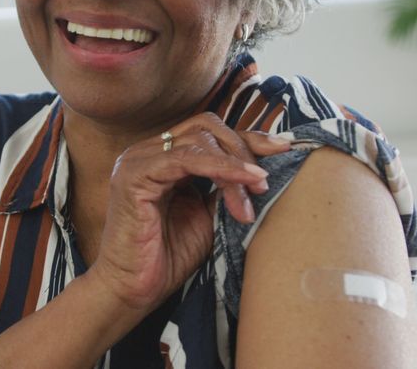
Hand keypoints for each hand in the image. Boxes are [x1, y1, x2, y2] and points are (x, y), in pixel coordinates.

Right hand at [88, 112, 290, 311]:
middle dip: (244, 148)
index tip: (282, 148)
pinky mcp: (135, 174)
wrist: (134, 290)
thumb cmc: (168, 257)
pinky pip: (186, 158)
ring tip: (256, 191)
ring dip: (236, 165)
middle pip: (207, 127)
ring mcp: (138, 159)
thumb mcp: (209, 215)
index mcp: (162, 157)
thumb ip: (226, 188)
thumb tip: (261, 169)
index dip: (248, 137)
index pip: (210, 132)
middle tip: (264, 180)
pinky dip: (220, 167)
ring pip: (200, 140)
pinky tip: (242, 180)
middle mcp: (148, 151)